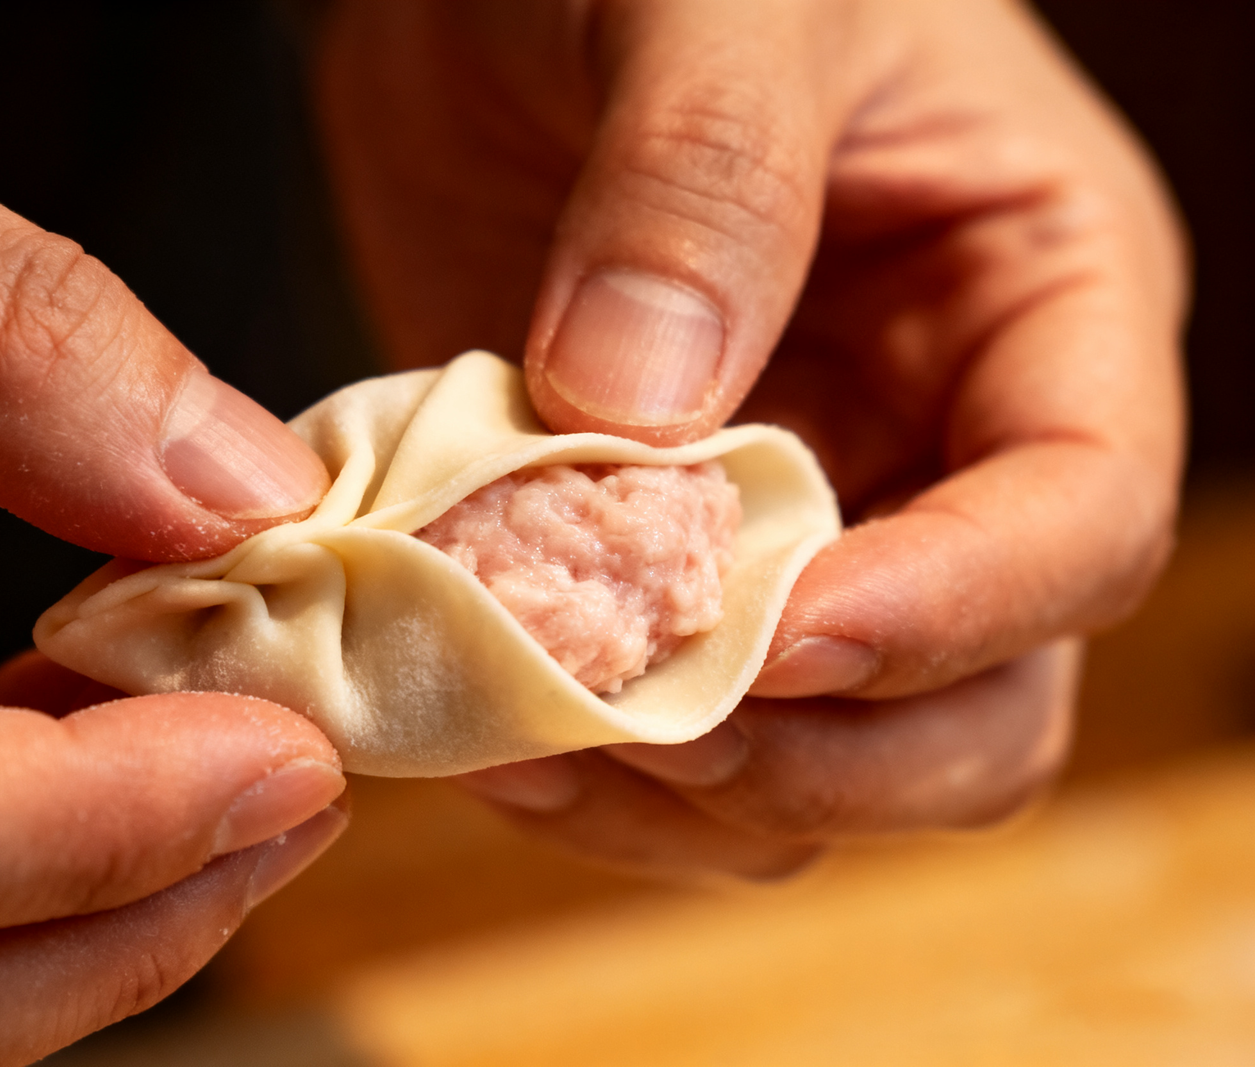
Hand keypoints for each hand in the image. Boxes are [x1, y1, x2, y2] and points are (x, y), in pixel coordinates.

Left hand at [317, 0, 1183, 876]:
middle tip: (645, 728)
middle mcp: (937, 446)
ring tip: (530, 746)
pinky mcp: (657, 568)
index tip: (782, 638)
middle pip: (977, 704)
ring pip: (821, 760)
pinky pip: (672, 736)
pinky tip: (486, 726)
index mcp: (1034, 301)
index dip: (956, 610)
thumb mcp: (714, 1)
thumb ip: (706, 182)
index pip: (1080, 517)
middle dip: (824, 752)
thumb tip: (647, 413)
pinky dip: (591, 771)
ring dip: (691, 796)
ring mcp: (797, 528)